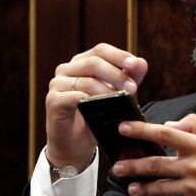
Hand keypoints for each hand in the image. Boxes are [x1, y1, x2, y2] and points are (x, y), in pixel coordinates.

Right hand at [44, 43, 147, 171]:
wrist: (75, 146)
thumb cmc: (94, 118)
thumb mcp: (115, 96)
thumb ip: (128, 79)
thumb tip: (141, 63)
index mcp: (81, 63)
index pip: (101, 50)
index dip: (119, 55)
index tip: (135, 65)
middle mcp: (67, 69)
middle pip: (93, 62)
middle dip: (116, 74)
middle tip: (132, 88)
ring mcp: (57, 84)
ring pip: (85, 80)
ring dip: (107, 90)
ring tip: (121, 100)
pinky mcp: (53, 101)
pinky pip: (73, 96)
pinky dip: (90, 100)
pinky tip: (101, 107)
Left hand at [110, 113, 195, 195]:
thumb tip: (169, 123)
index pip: (165, 134)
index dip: (142, 130)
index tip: (124, 128)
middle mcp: (193, 166)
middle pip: (156, 163)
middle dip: (133, 165)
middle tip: (116, 165)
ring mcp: (191, 186)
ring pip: (159, 186)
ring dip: (141, 186)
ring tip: (129, 186)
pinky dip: (173, 194)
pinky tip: (177, 194)